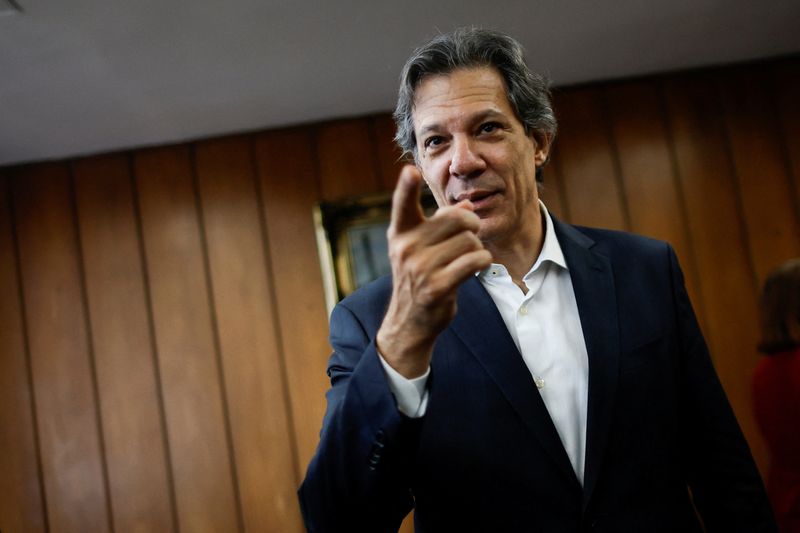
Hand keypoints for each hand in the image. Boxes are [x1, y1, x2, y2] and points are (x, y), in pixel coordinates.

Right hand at [376, 166, 492, 377]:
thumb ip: (441, 224)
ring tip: (466, 259)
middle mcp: (406, 248)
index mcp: (400, 233)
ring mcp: (420, 268)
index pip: (402, 205)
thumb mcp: (421, 248)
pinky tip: (476, 266)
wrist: (410, 322)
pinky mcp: (436, 287)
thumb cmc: (420, 277)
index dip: (406, 187)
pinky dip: (482, 261)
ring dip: (476, 248)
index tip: (410, 171)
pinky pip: (474, 260)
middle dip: (471, 224)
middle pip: (456, 218)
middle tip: (470, 235)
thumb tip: (467, 205)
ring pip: (469, 240)